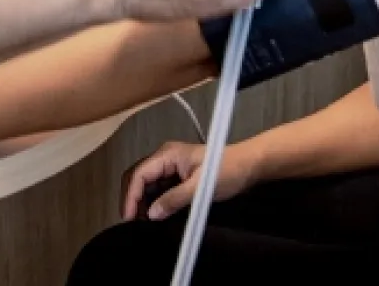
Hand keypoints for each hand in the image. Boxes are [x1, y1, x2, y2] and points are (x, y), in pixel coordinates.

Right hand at [121, 140, 257, 220]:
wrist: (248, 165)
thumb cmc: (227, 170)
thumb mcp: (200, 187)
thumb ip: (174, 199)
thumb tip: (151, 214)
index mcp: (167, 154)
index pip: (140, 174)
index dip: (131, 196)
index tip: (129, 218)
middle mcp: (165, 158)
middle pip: (138, 177)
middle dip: (132, 199)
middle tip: (132, 223)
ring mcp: (171, 166)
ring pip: (147, 184)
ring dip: (142, 202)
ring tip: (142, 223)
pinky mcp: (178, 176)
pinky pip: (158, 188)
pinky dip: (153, 202)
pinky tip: (154, 216)